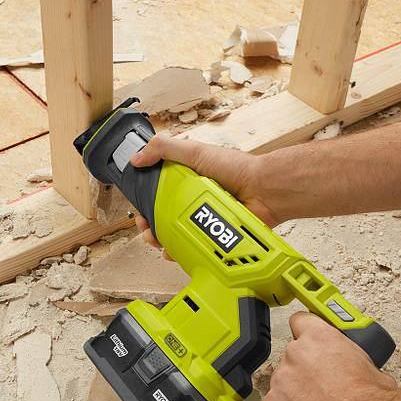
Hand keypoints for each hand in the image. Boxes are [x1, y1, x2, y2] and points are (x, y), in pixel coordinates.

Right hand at [128, 133, 278, 252]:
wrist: (264, 191)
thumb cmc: (236, 168)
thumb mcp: (195, 151)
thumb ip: (164, 149)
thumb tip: (137, 157)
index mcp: (185, 180)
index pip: (155, 192)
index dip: (144, 200)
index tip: (138, 206)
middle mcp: (192, 200)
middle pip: (161, 217)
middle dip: (149, 225)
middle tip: (146, 227)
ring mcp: (201, 220)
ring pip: (173, 235)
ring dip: (161, 241)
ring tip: (158, 241)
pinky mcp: (212, 236)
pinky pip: (191, 248)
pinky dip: (180, 252)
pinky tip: (174, 251)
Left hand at [261, 313, 397, 400]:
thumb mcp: (373, 369)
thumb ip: (354, 362)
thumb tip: (358, 371)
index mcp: (321, 337)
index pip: (301, 321)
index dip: (306, 333)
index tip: (310, 343)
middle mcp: (296, 353)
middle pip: (292, 356)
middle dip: (305, 371)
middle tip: (322, 388)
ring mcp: (282, 378)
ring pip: (282, 382)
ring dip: (294, 393)